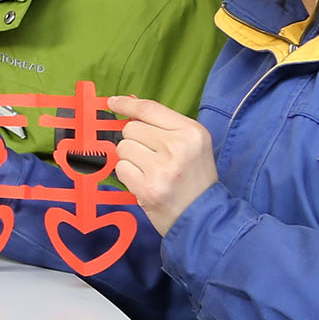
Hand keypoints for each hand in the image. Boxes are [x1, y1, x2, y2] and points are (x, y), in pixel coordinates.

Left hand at [105, 95, 218, 233]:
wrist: (205, 216)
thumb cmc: (195, 179)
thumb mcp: (192, 145)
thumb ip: (164, 126)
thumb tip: (129, 108)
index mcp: (192, 132)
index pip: (149, 109)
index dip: (126, 104)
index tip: (113, 102)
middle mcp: (177, 146)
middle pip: (131, 128)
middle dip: (135, 141)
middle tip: (152, 157)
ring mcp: (161, 168)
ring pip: (122, 148)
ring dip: (131, 159)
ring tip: (151, 171)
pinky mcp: (147, 187)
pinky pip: (120, 169)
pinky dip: (129, 176)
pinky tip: (146, 182)